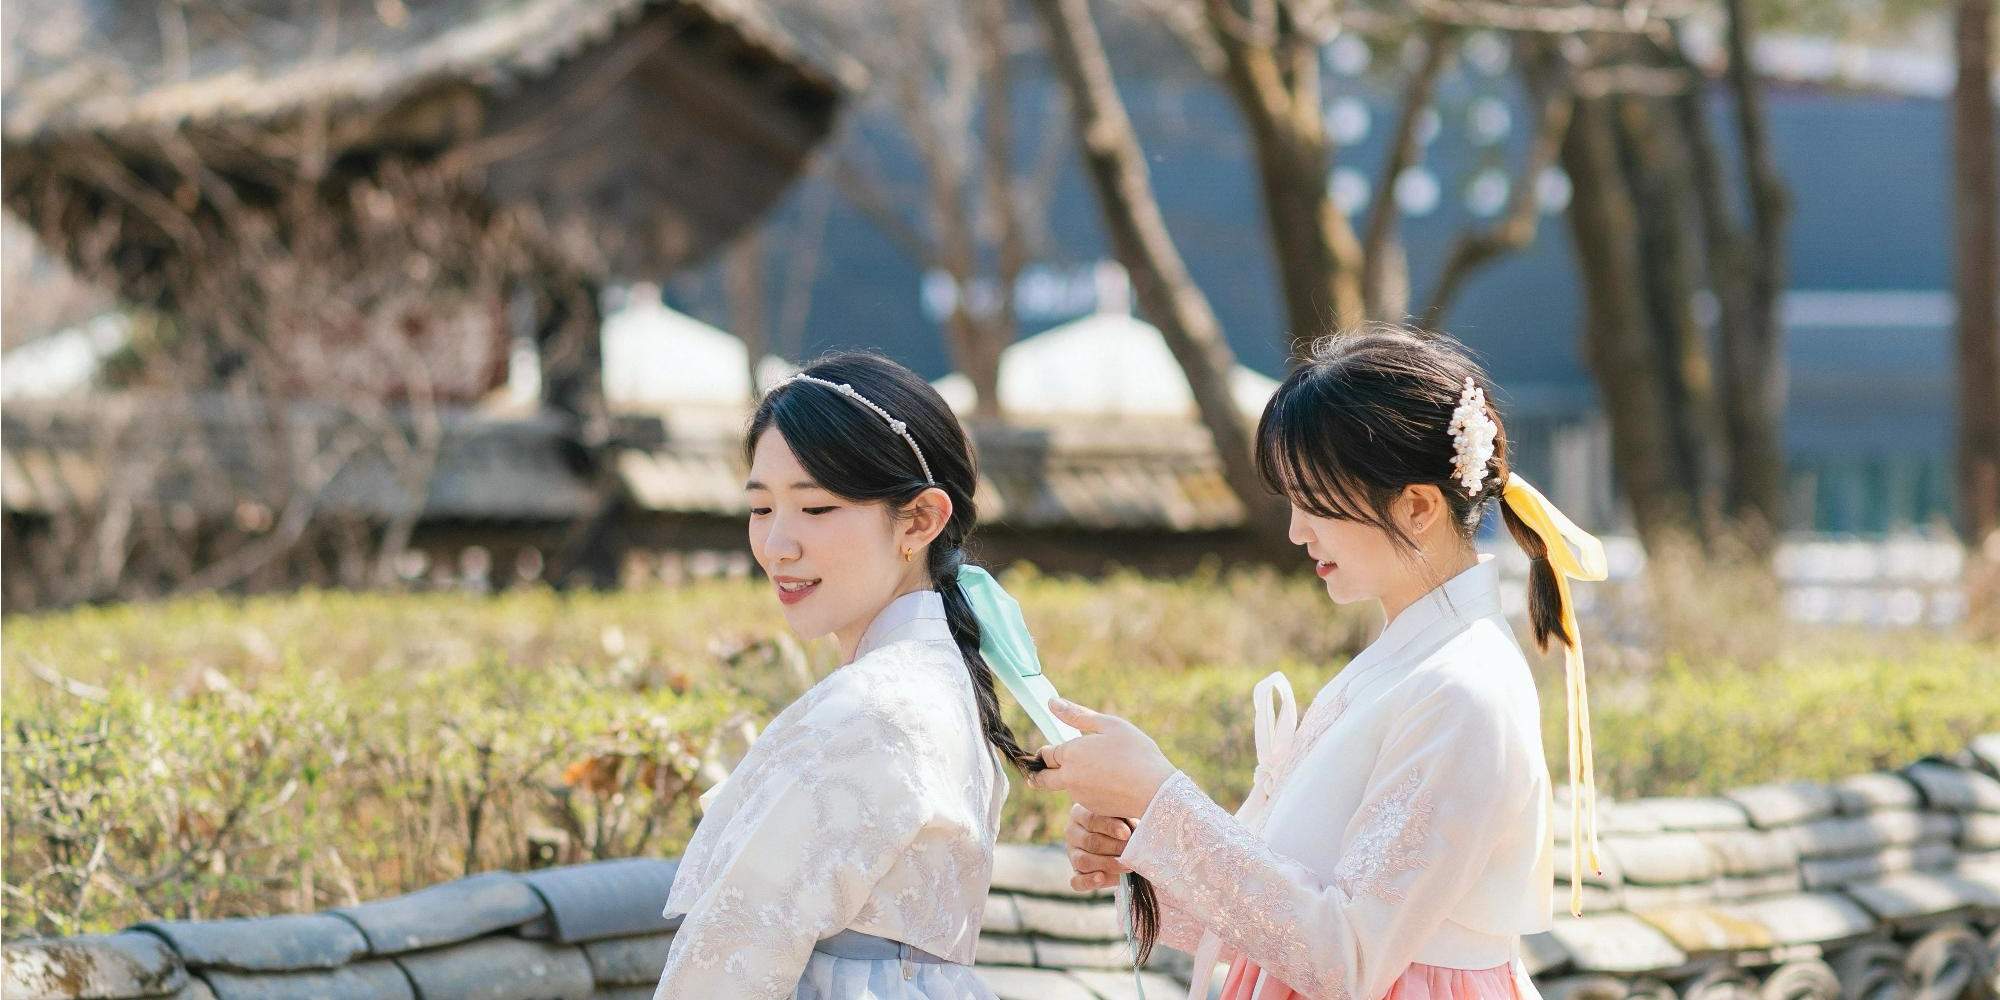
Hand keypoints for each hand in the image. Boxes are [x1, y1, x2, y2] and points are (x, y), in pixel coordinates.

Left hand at [1025, 699, 1176, 818]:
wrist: (1156, 791)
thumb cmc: (1136, 752)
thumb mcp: (1109, 725)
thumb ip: (1077, 715)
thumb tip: (1052, 703)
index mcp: (1071, 754)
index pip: (1045, 754)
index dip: (1046, 751)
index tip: (1053, 749)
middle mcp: (1069, 778)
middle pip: (1042, 779)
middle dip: (1039, 774)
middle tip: (1044, 769)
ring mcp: (1080, 796)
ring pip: (1066, 787)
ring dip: (1071, 780)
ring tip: (1098, 769)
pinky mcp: (1092, 810)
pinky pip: (1084, 797)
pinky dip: (1090, 790)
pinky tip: (1110, 782)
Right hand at [1066, 803, 1131, 892]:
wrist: (1124, 846)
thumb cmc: (1124, 827)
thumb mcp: (1124, 819)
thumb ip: (1126, 821)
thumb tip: (1134, 830)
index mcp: (1080, 813)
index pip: (1091, 819)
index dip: (1109, 827)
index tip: (1126, 834)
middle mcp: (1072, 832)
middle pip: (1089, 841)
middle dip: (1113, 848)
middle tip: (1131, 852)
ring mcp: (1072, 854)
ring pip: (1083, 861)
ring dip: (1106, 864)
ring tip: (1126, 866)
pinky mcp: (1076, 874)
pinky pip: (1076, 881)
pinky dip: (1088, 881)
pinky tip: (1101, 878)